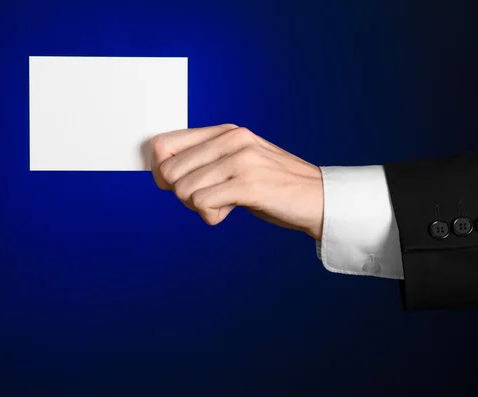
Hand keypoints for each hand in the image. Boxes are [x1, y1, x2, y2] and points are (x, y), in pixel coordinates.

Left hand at [150, 124, 323, 239]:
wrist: (318, 198)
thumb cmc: (275, 185)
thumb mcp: (240, 162)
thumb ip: (209, 160)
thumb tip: (162, 172)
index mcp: (227, 132)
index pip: (165, 143)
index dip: (159, 170)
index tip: (173, 186)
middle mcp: (232, 140)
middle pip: (170, 170)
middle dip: (180, 193)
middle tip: (205, 199)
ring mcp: (241, 161)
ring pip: (184, 189)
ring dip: (197, 207)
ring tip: (222, 205)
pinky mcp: (248, 184)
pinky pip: (203, 203)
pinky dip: (210, 216)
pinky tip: (228, 212)